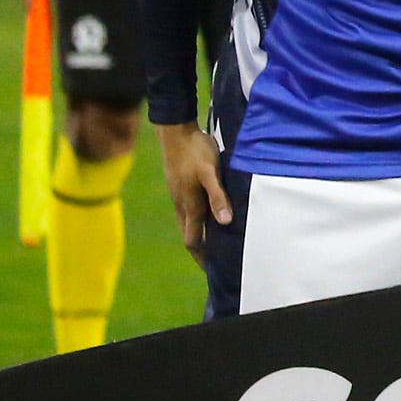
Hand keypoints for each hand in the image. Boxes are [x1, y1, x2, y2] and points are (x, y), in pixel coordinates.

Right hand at [157, 122, 231, 257]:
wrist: (175, 130)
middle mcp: (181, 205)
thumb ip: (218, 197)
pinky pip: (187, 211)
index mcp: (189, 205)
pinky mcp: (179, 186)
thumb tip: (225, 223)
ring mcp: (178, 195)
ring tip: (213, 245)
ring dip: (199, 236)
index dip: (203, 257)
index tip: (213, 270)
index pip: (194, 240)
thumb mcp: (211, 173)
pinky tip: (208, 217)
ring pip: (187, 224)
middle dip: (201, 252)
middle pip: (189, 236)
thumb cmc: (195, 150)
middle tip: (214, 264)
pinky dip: (198, 221)